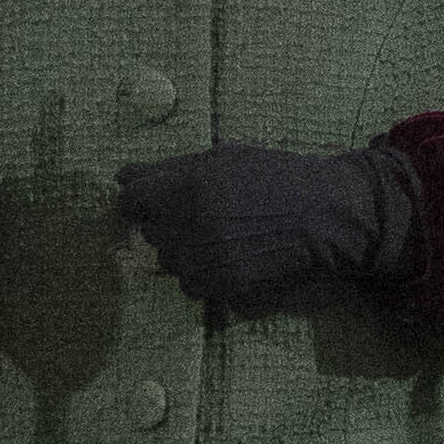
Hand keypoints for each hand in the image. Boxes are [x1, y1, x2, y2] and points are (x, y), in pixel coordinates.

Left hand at [117, 143, 417, 305]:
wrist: (321, 213)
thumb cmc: (273, 175)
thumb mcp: (222, 157)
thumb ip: (169, 168)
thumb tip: (122, 177)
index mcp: (185, 185)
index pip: (130, 200)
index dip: (143, 200)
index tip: (158, 201)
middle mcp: (188, 223)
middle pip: (149, 232)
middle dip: (168, 224)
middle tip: (206, 214)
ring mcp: (205, 257)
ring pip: (168, 261)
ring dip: (185, 251)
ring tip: (222, 235)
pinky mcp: (222, 283)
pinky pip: (189, 286)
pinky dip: (203, 276)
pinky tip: (229, 257)